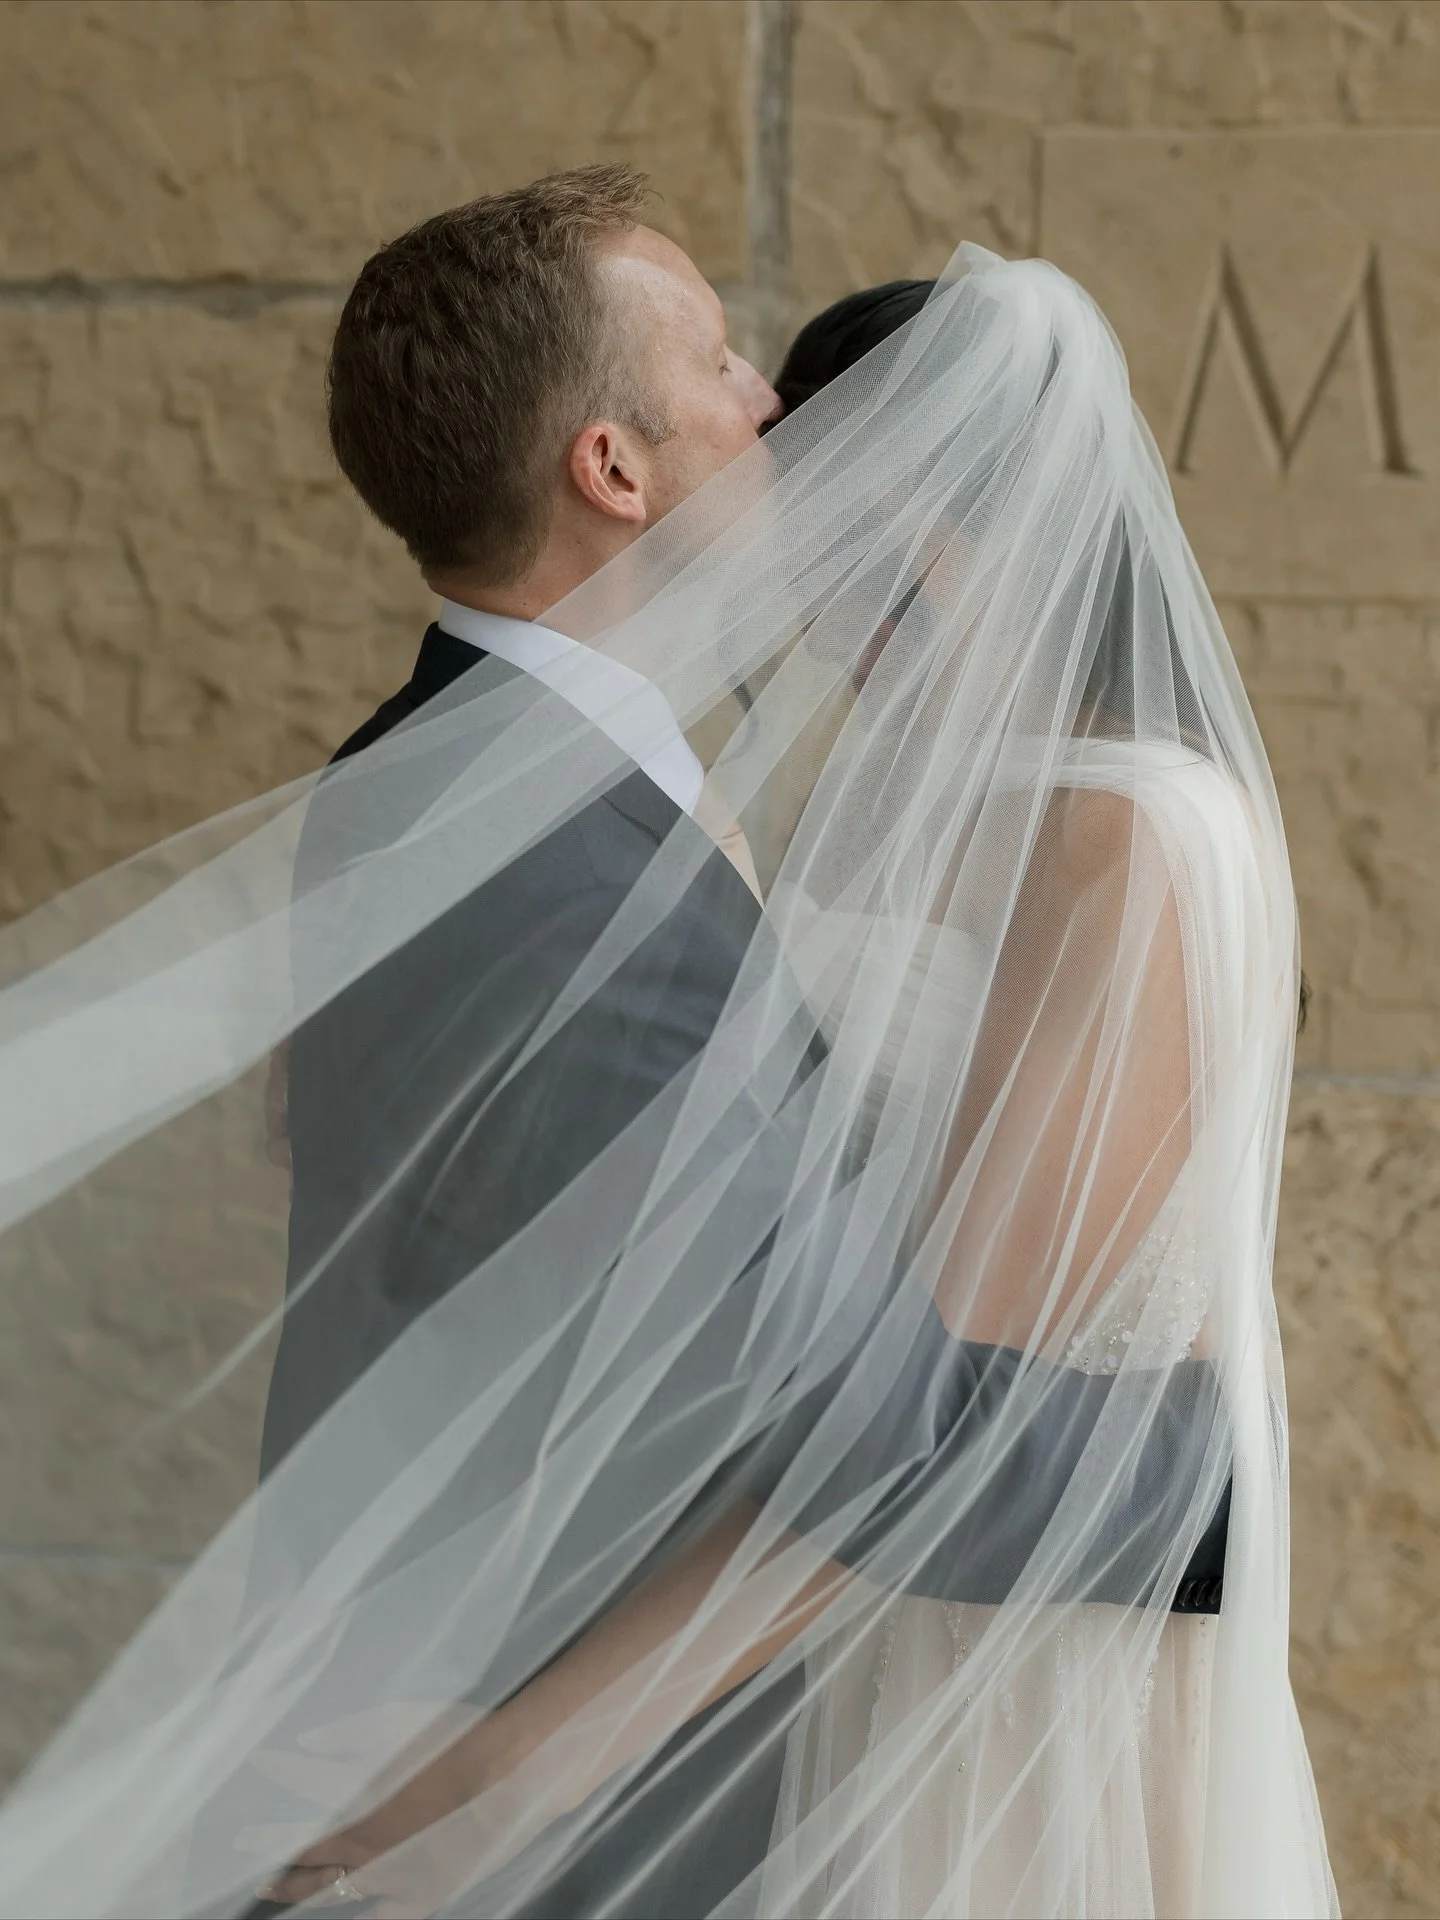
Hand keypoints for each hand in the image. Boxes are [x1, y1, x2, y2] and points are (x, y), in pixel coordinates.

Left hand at [246, 1703, 518, 1918]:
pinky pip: (385, 1917)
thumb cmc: (460, 1741)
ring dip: (299, 1887)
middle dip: (270, 1851)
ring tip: (275, 1888)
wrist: (514, 1777)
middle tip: (243, 1849)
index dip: (279, 1777)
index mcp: (357, 1804)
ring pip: (333, 1891)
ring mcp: (393, 1882)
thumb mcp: (401, 1722)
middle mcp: (365, 1850)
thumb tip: (307, 1743)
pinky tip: (356, 1911)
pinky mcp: (424, 1898)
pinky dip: (366, 1913)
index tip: (258, 1766)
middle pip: (306, 1857)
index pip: (303, 1792)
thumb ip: (350, 1736)